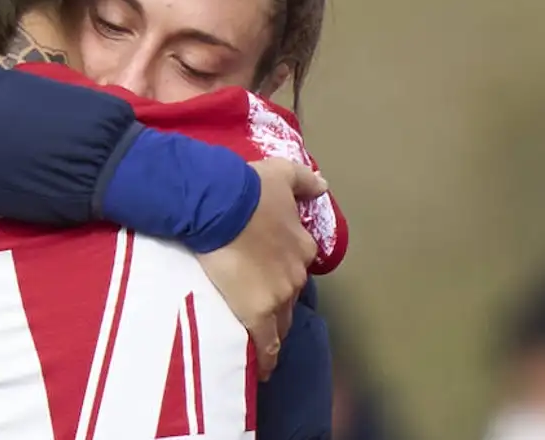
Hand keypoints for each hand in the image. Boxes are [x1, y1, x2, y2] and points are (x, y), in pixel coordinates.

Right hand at [197, 158, 326, 380]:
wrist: (221, 205)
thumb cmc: (248, 189)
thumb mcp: (281, 173)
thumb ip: (304, 180)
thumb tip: (323, 185)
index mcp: (301, 244)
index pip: (297, 264)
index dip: (284, 270)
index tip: (272, 274)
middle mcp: (296, 273)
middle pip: (291, 296)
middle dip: (279, 301)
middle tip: (259, 304)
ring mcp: (279, 294)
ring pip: (281, 322)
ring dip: (274, 331)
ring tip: (262, 342)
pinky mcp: (259, 312)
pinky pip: (267, 343)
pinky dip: (267, 358)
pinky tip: (263, 370)